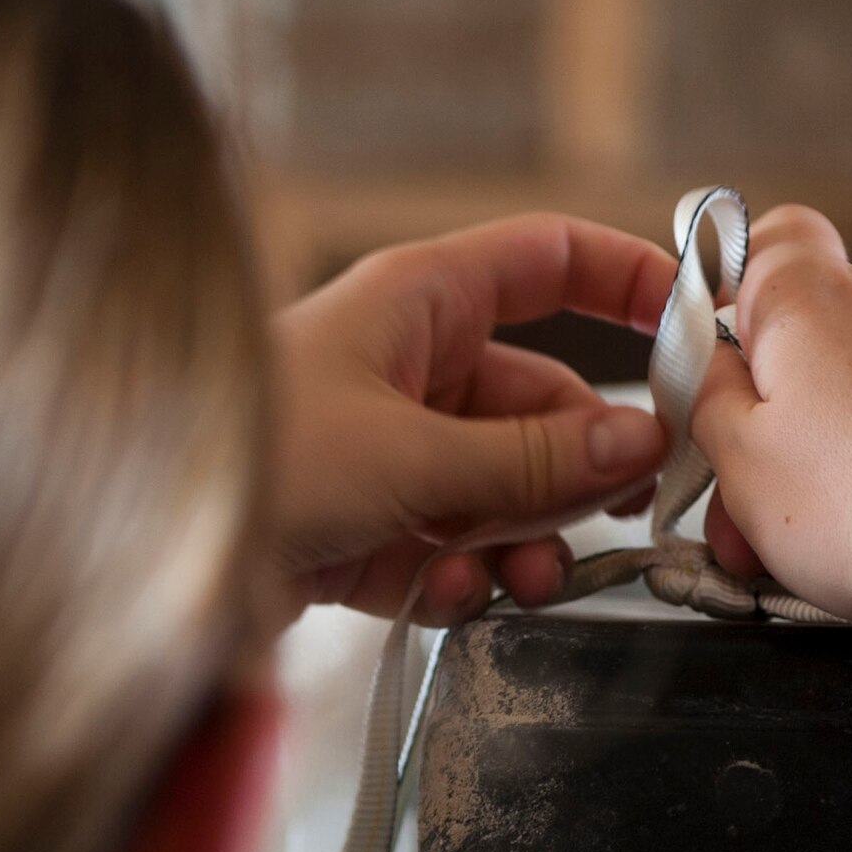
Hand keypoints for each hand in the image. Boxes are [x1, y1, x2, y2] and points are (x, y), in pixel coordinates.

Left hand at [270, 215, 675, 625]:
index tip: (696, 325)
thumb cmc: (256, 459)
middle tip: (615, 511)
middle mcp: (413, 371)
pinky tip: (436, 590)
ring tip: (514, 575)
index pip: (549, 261)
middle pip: (545, 404)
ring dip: (522, 537)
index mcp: (418, 305)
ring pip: (510, 487)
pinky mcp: (377, 526)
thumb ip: (531, 458)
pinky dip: (460, 576)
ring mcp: (398, 451)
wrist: (155, 562)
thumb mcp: (411, 454)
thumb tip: (638, 441)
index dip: (627, 280)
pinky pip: (459, 546)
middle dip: (575, 466)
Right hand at [693, 206, 851, 673]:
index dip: (732, 296)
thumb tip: (711, 367)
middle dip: (767, 426)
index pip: (767, 240)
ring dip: (823, 464)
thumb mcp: (739, 459)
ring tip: (804, 550)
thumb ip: (708, 398)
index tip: (713, 364)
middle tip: (740, 512)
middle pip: (809, 342)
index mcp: (815, 295)